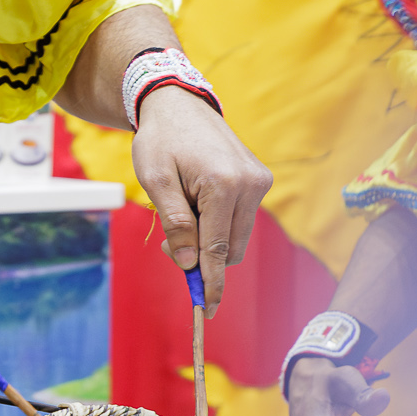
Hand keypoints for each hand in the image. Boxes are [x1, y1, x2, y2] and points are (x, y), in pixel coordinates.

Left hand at [129, 87, 271, 315]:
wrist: (180, 104)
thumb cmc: (161, 140)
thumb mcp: (156, 180)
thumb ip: (174, 223)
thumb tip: (187, 263)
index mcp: (223, 184)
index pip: (217, 248)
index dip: (210, 282)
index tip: (206, 310)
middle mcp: (251, 184)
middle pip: (231, 248)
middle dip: (201, 256)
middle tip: (168, 242)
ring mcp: (259, 181)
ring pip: (237, 237)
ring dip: (210, 239)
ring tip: (182, 211)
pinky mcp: (260, 180)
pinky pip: (241, 219)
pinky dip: (219, 223)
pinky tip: (197, 202)